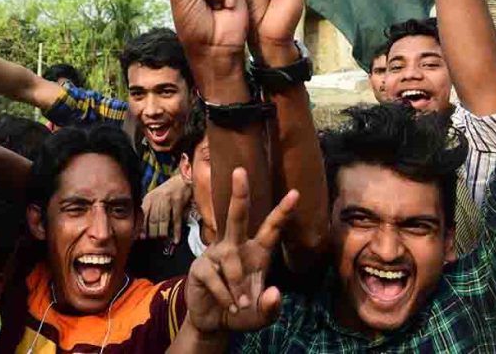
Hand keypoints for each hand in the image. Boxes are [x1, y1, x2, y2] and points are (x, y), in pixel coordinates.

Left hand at [141, 173, 192, 242]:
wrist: (182, 180)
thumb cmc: (167, 191)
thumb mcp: (154, 197)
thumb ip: (148, 210)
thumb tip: (143, 229)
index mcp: (149, 198)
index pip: (143, 215)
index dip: (142, 227)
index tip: (142, 237)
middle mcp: (157, 199)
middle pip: (153, 219)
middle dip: (152, 232)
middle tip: (153, 240)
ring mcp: (168, 200)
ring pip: (163, 220)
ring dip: (163, 232)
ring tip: (163, 239)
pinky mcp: (178, 202)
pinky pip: (176, 220)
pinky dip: (176, 231)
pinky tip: (176, 239)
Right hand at [185, 168, 297, 333]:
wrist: (214, 323)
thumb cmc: (242, 311)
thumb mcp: (261, 316)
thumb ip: (271, 308)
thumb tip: (273, 292)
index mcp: (256, 253)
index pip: (270, 229)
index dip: (282, 212)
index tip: (296, 193)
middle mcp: (235, 247)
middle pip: (237, 216)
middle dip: (239, 194)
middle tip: (240, 171)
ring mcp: (215, 255)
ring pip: (229, 257)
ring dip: (238, 284)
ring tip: (242, 304)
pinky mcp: (200, 267)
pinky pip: (216, 278)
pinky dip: (226, 296)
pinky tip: (229, 306)